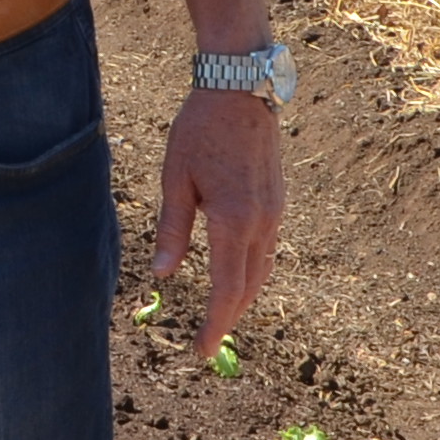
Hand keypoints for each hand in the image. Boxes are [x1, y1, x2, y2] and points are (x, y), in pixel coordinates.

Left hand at [155, 88, 283, 355]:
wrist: (242, 89)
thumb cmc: (200, 129)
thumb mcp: (176, 179)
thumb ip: (171, 230)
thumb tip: (161, 275)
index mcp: (233, 219)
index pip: (226, 288)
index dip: (214, 323)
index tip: (201, 350)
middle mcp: (261, 221)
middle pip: (248, 286)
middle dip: (228, 317)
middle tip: (207, 342)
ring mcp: (275, 211)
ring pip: (262, 270)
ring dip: (242, 296)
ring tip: (220, 315)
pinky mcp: (278, 201)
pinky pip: (268, 249)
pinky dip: (252, 271)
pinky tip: (237, 275)